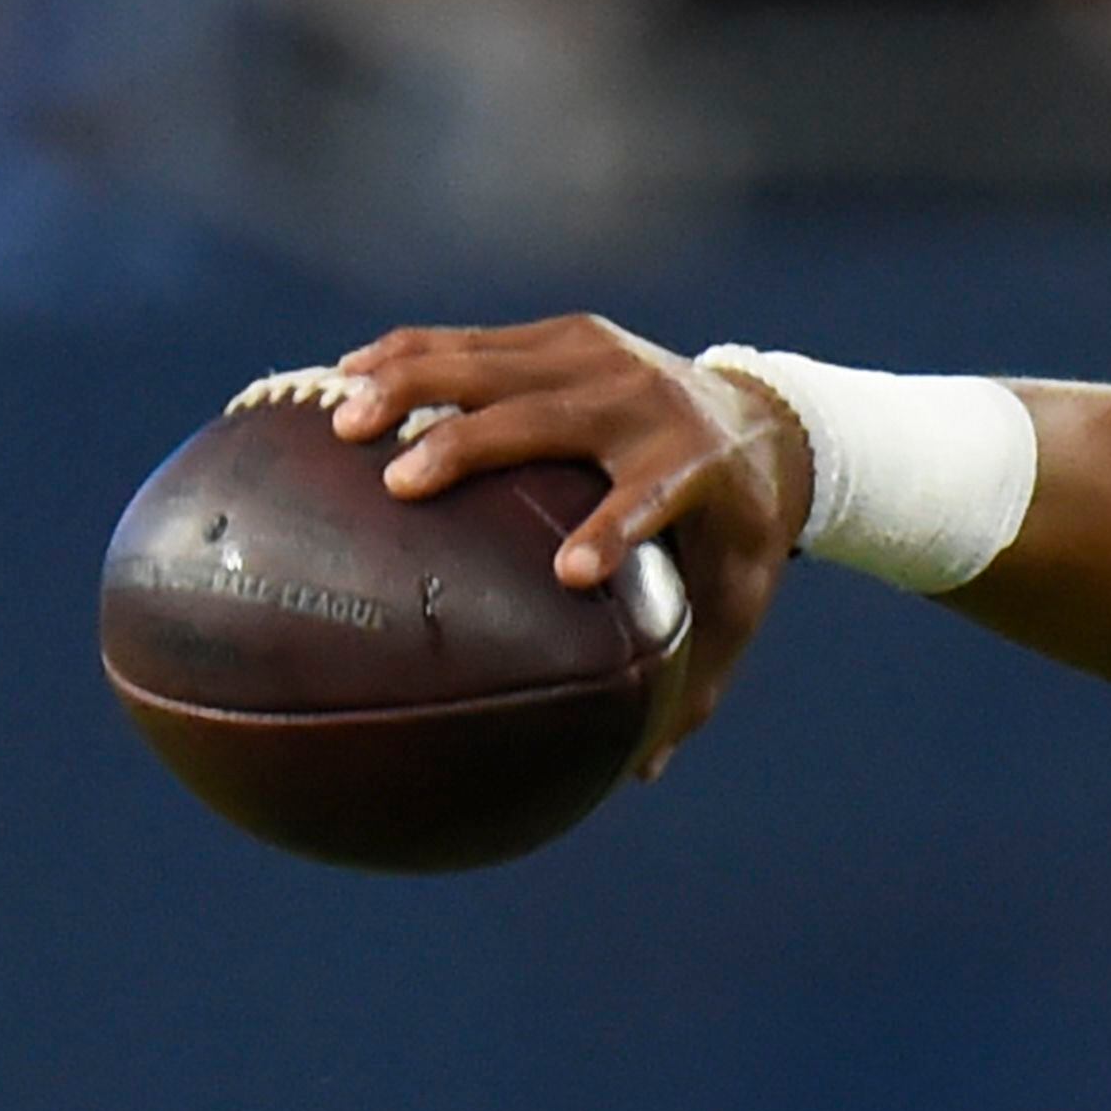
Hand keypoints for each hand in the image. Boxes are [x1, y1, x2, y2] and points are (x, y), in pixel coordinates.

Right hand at [329, 313, 811, 771]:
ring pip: (495, 364)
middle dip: (470, 446)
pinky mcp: (567, 335)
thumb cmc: (736, 539)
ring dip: (413, 384)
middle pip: (547, 420)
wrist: (769, 422)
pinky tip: (343, 373)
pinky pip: (476, 341)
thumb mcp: (733, 608)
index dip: (613, 532)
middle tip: (397, 482)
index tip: (569, 573)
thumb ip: (693, 686)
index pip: (652, 502)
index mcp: (697, 471)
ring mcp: (603, 358)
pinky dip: (411, 353)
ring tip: (342, 421)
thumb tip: (637, 775)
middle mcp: (647, 403)